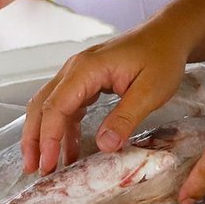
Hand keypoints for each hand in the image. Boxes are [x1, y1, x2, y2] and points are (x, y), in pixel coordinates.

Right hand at [22, 23, 191, 175]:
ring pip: (50, 106)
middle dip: (35, 139)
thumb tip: (104, 145)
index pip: (55, 107)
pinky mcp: (87, 81)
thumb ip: (126, 118)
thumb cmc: (162, 56)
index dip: (48, 138)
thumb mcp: (150, 91)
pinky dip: (64, 128)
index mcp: (86, 69)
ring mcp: (79, 74)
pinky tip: (69, 150)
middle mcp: (75, 69)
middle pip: (42, 106)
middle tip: (35, 170)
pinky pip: (67, 106)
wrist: (170, 34)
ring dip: (46, 135)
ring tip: (47, 165)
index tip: (47, 165)